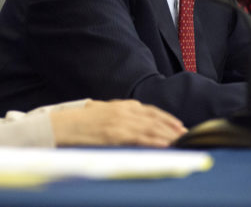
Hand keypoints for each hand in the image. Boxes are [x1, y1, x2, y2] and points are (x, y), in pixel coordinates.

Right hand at [50, 99, 186, 147]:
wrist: (64, 125)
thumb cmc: (82, 122)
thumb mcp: (104, 112)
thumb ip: (120, 115)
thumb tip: (133, 122)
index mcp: (123, 105)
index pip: (151, 110)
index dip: (167, 118)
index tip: (179, 125)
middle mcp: (124, 110)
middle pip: (155, 118)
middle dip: (172, 127)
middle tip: (186, 133)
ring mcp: (121, 122)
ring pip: (151, 128)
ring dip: (168, 135)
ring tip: (181, 141)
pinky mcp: (116, 134)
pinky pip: (140, 138)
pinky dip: (155, 141)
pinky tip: (165, 145)